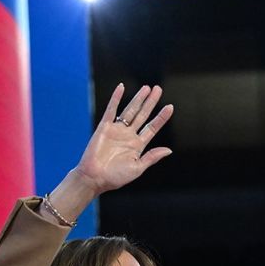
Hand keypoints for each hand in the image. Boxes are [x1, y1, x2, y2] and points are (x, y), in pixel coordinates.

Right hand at [42, 85, 172, 226]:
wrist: (94, 178)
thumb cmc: (115, 177)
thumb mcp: (137, 168)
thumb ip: (152, 157)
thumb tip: (169, 150)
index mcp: (137, 145)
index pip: (152, 128)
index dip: (161, 118)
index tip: (170, 107)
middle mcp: (128, 136)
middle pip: (142, 115)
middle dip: (150, 102)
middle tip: (158, 89)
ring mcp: (117, 130)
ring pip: (130, 110)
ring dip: (138, 99)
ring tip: (147, 88)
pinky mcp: (104, 127)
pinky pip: (111, 110)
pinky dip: (116, 98)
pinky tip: (121, 87)